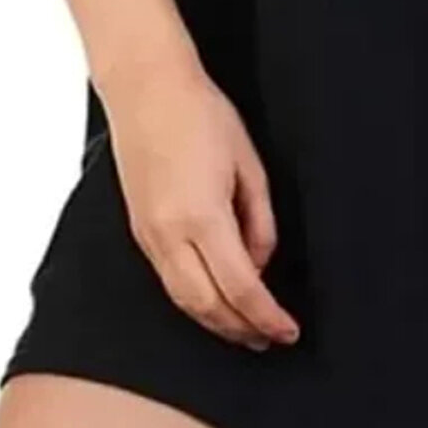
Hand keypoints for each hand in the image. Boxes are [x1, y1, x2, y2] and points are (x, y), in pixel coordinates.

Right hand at [98, 49, 301, 351]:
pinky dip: (193, 302)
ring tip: (244, 331)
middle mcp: (170, 234)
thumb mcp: (248, 163)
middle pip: (208, 306)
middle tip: (270, 339)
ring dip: (216, 323)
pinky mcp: (139, 230)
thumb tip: (260, 262)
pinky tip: (213, 302)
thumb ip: (259, 220)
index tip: (287, 331)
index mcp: (203, 216)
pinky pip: (168, 282)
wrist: (147, 88)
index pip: (241, 288)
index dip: (267, 317)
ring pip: (183, 301)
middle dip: (241, 330)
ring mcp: (149, 235)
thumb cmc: (201, 114)